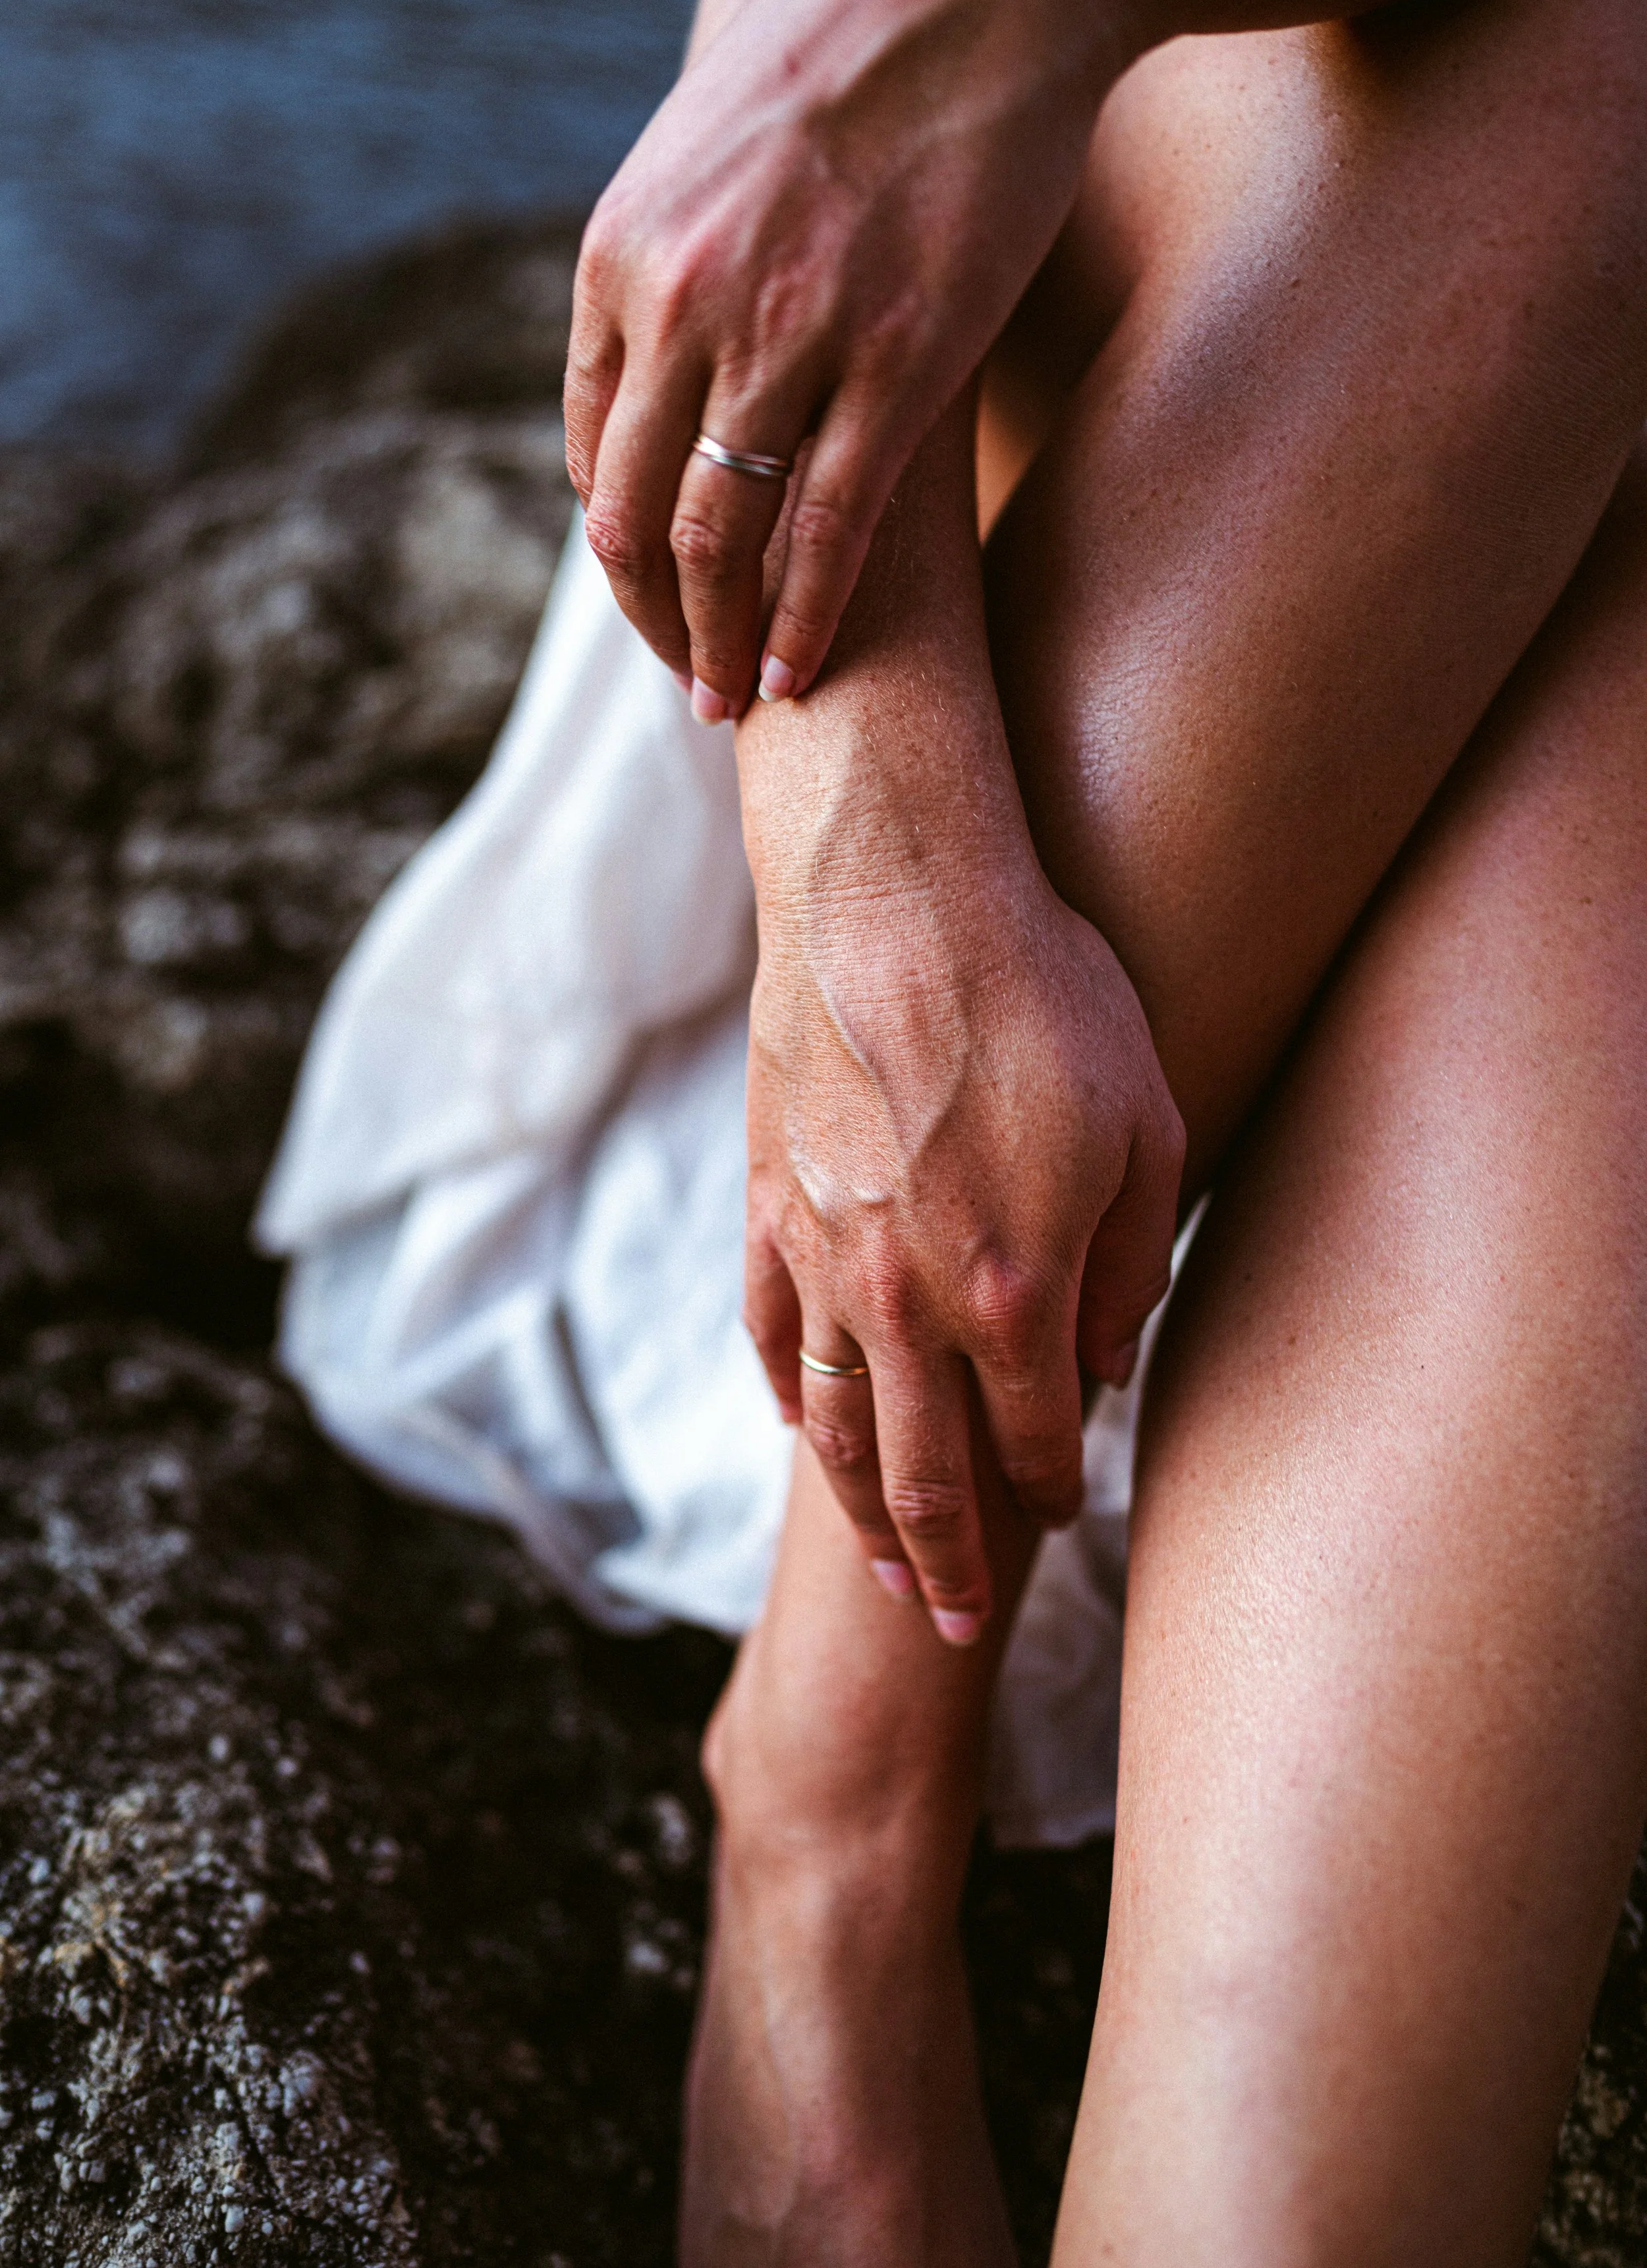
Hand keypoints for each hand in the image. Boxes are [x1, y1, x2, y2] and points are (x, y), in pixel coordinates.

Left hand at [565, 0, 1126, 718]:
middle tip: (685, 684)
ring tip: (734, 702)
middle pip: (632, 515)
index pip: (588, 446)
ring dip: (718, 642)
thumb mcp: (706, 149)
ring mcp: (788, 338)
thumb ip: (672, 260)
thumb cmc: (850, 57)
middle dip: (651, 619)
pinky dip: (806, 617)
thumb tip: (672, 356)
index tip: (647, 594)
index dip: (615, 544)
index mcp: (620, 254)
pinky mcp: (897, 363)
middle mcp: (684, 304)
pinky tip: (803, 673)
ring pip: (721, 538)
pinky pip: (829, 530)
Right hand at [743, 830, 1183, 1643]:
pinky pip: (772, 1332)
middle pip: (926, 1475)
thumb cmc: (1044, 994)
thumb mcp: (1145, 1123)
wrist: (892, 894)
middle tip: (961, 1627)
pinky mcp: (769, 1203)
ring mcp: (826, 1256)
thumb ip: (1130, 1264)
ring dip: (863, 1513)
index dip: (1055, 1491)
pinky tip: (806, 1429)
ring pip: (839, 1425)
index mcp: (1018, 1287)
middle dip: (953, 1565)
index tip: (1065, 1514)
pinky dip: (792, 1395)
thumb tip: (1103, 1365)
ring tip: (888, 1573)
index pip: (1038, 1438)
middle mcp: (911, 1296)